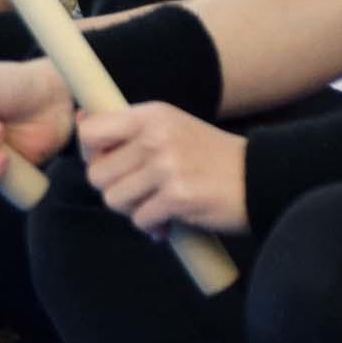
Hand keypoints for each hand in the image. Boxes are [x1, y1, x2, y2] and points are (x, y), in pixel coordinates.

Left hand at [77, 102, 247, 237]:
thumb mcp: (170, 127)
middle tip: (141, 193)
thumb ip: (129, 128)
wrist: (260, 177)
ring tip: (158, 206)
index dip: (91, 155)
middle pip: (97, 174)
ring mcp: (166, 166)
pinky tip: (171, 221)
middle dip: (115, 190)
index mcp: (150, 115)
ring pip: (114, 200)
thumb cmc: (210, 156)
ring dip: (134, 210)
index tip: (111, 165)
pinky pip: (141, 220)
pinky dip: (154, 227)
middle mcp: (155, 136)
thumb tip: (81, 117)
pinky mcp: (179, 197)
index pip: (89, 131)